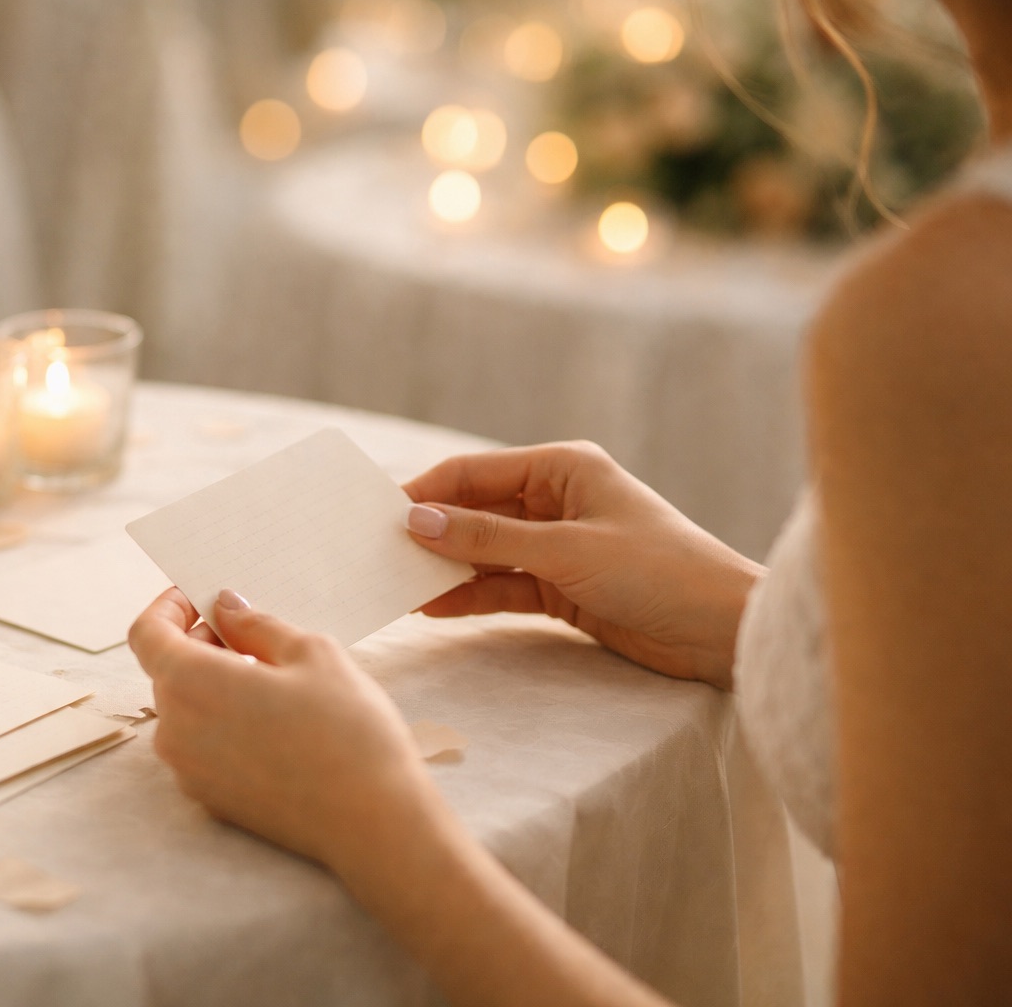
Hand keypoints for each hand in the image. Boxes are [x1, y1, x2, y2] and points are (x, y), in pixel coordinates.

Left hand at [128, 588, 443, 868]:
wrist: (373, 823)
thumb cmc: (347, 731)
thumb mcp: (311, 653)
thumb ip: (256, 624)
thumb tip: (226, 608)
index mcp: (189, 683)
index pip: (147, 633)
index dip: (168, 607)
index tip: (200, 597)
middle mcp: (175, 730)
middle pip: (167, 671)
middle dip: (200, 643)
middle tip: (253, 632)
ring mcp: (189, 772)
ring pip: (186, 709)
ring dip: (214, 684)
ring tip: (273, 679)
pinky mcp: (210, 800)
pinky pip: (202, 745)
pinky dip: (222, 722)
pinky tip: (274, 722)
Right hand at [403, 441, 763, 688]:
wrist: (725, 631)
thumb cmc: (660, 571)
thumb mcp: (567, 551)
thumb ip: (488, 537)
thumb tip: (416, 521)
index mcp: (563, 467)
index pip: (474, 472)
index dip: (425, 493)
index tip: (376, 517)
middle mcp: (556, 499)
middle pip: (475, 510)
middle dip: (430, 532)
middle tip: (374, 553)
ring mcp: (558, 544)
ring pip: (485, 551)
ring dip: (446, 567)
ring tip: (395, 585)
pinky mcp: (563, 587)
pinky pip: (503, 585)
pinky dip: (472, 594)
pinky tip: (433, 607)